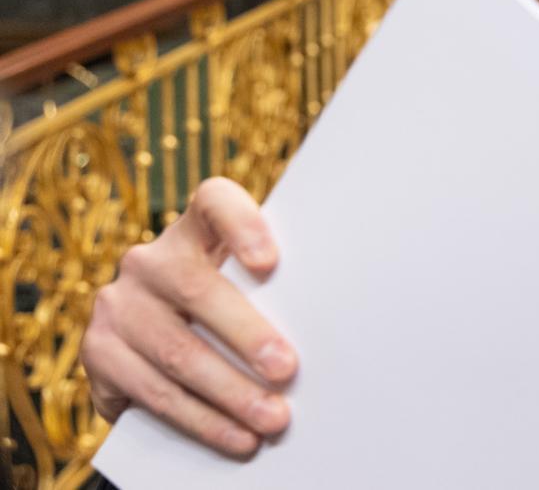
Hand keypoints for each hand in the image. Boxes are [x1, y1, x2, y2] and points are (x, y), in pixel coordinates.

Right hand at [82, 177, 297, 455]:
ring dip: (230, 392)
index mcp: (195, 233)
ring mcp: (118, 304)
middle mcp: (150, 261)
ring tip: (272, 418)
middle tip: (287, 369)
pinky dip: (200, 420)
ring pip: (176, 351)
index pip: (214, 202)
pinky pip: (152, 392)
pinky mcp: (98, 352)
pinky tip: (234, 437)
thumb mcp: (245, 292)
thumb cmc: (226, 313)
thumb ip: (274, 294)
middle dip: (248, 335)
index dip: (241, 223)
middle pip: (198, 289)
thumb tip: (339, 331)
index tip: (270, 260)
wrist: (147, 350)